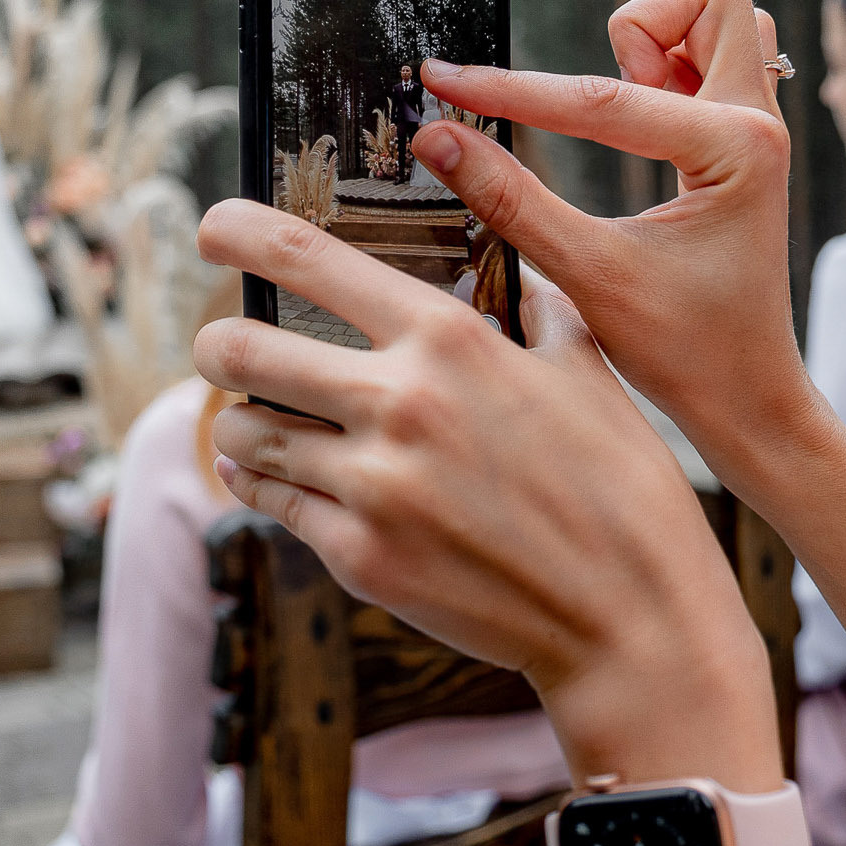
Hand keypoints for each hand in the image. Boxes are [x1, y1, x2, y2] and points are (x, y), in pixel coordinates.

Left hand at [193, 200, 782, 789]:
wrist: (630, 619)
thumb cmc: (621, 489)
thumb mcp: (588, 371)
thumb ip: (537, 310)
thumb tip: (519, 268)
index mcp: (447, 338)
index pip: (304, 257)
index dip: (238, 231)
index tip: (214, 226)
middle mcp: (396, 403)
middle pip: (239, 347)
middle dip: (217, 341)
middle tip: (222, 343)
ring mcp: (371, 487)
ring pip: (242, 432)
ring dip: (239, 421)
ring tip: (260, 420)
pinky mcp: (359, 558)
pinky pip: (273, 502)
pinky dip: (263, 482)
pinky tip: (277, 474)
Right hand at [408, 0, 826, 500]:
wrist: (747, 398)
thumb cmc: (685, 349)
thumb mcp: (587, 274)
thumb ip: (509, 199)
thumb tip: (437, 137)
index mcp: (736, 150)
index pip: (599, 98)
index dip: (509, 90)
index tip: (443, 79)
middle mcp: (760, 123)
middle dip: (640, 28)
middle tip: (607, 98)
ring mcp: (757, 126)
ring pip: (719, 18)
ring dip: (658, 47)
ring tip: (627, 121)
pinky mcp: (741, 139)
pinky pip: (712, 59)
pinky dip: (665, 75)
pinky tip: (638, 138)